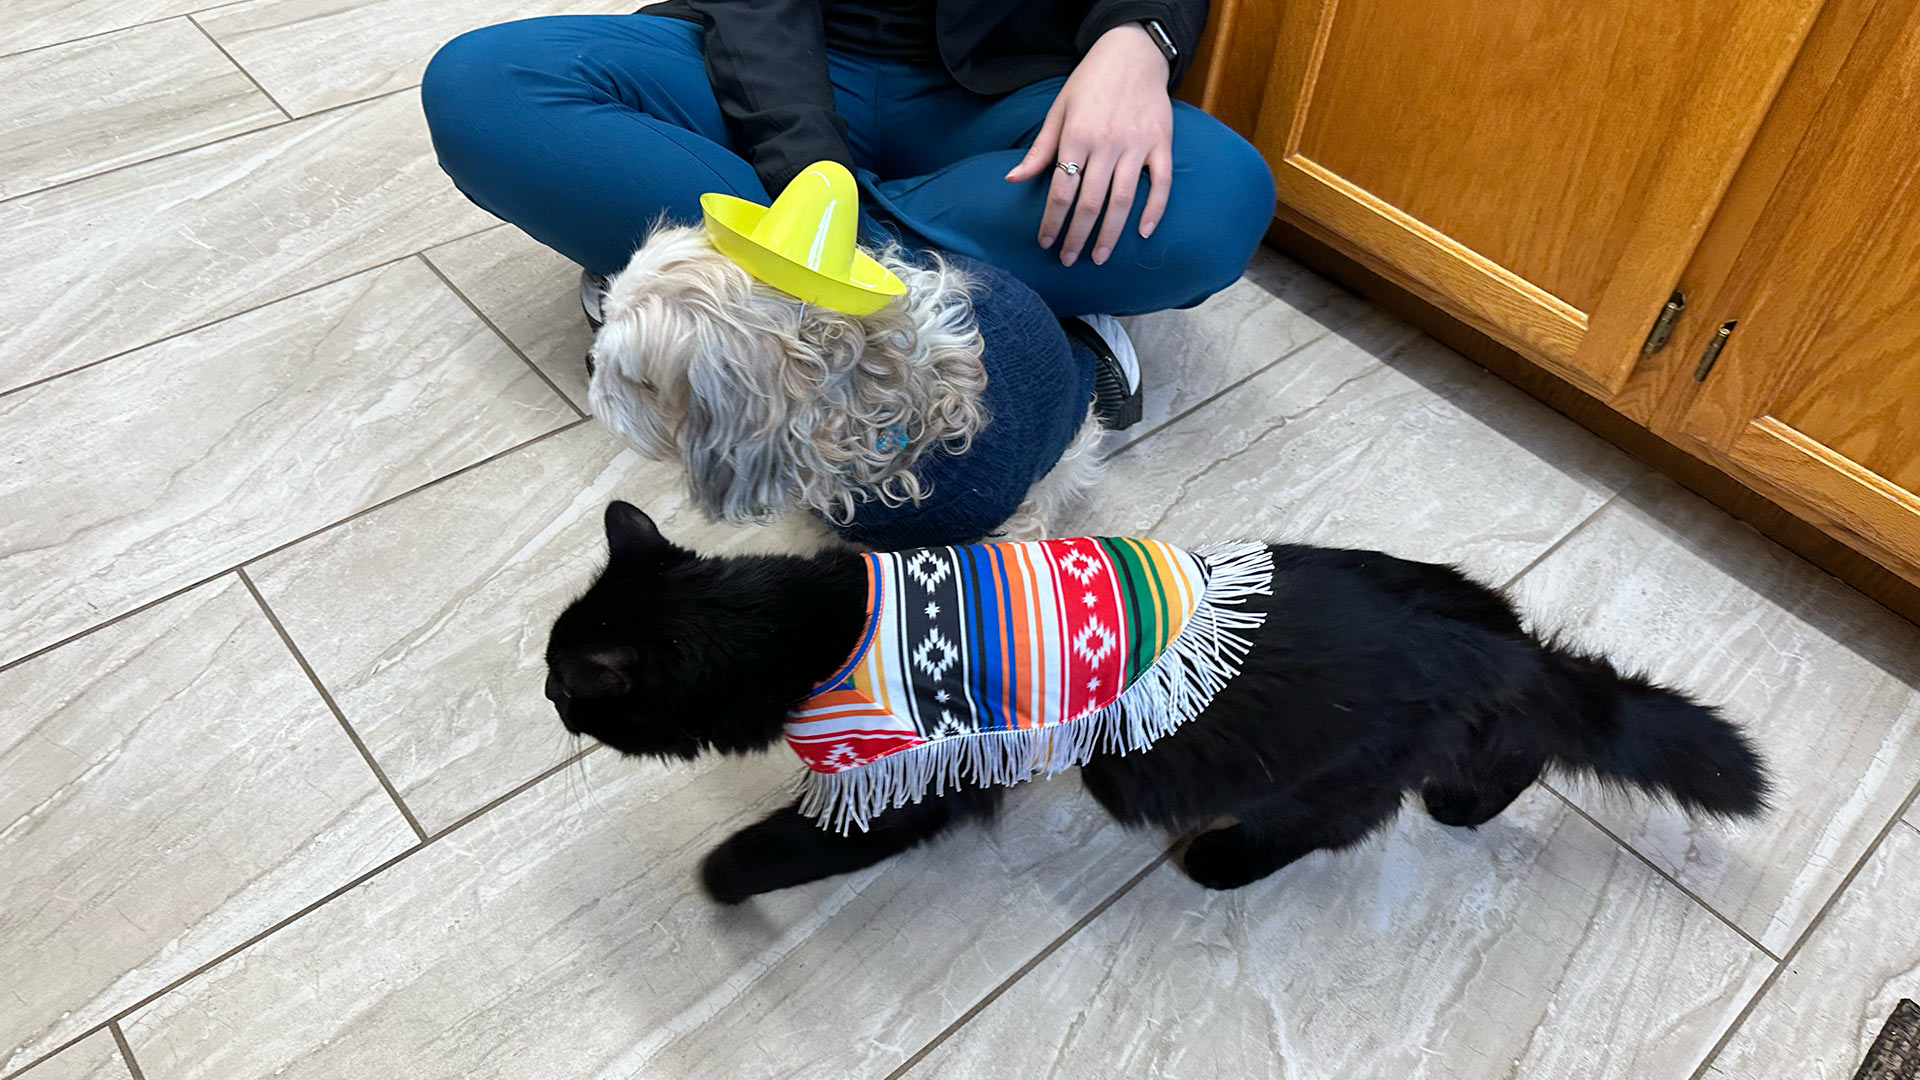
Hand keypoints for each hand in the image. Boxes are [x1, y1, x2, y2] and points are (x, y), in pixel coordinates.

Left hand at [1006, 24, 1172, 266]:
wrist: (1133, 52)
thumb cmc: (1091, 82)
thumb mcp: (1059, 110)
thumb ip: (1040, 149)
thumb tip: (1013, 179)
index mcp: (1077, 136)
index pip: (1061, 191)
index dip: (1052, 223)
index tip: (1046, 244)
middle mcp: (1107, 144)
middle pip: (1090, 203)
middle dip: (1076, 237)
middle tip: (1069, 260)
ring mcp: (1137, 145)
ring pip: (1123, 200)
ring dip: (1110, 234)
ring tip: (1100, 257)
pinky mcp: (1161, 143)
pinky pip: (1161, 183)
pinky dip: (1154, 210)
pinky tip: (1143, 232)